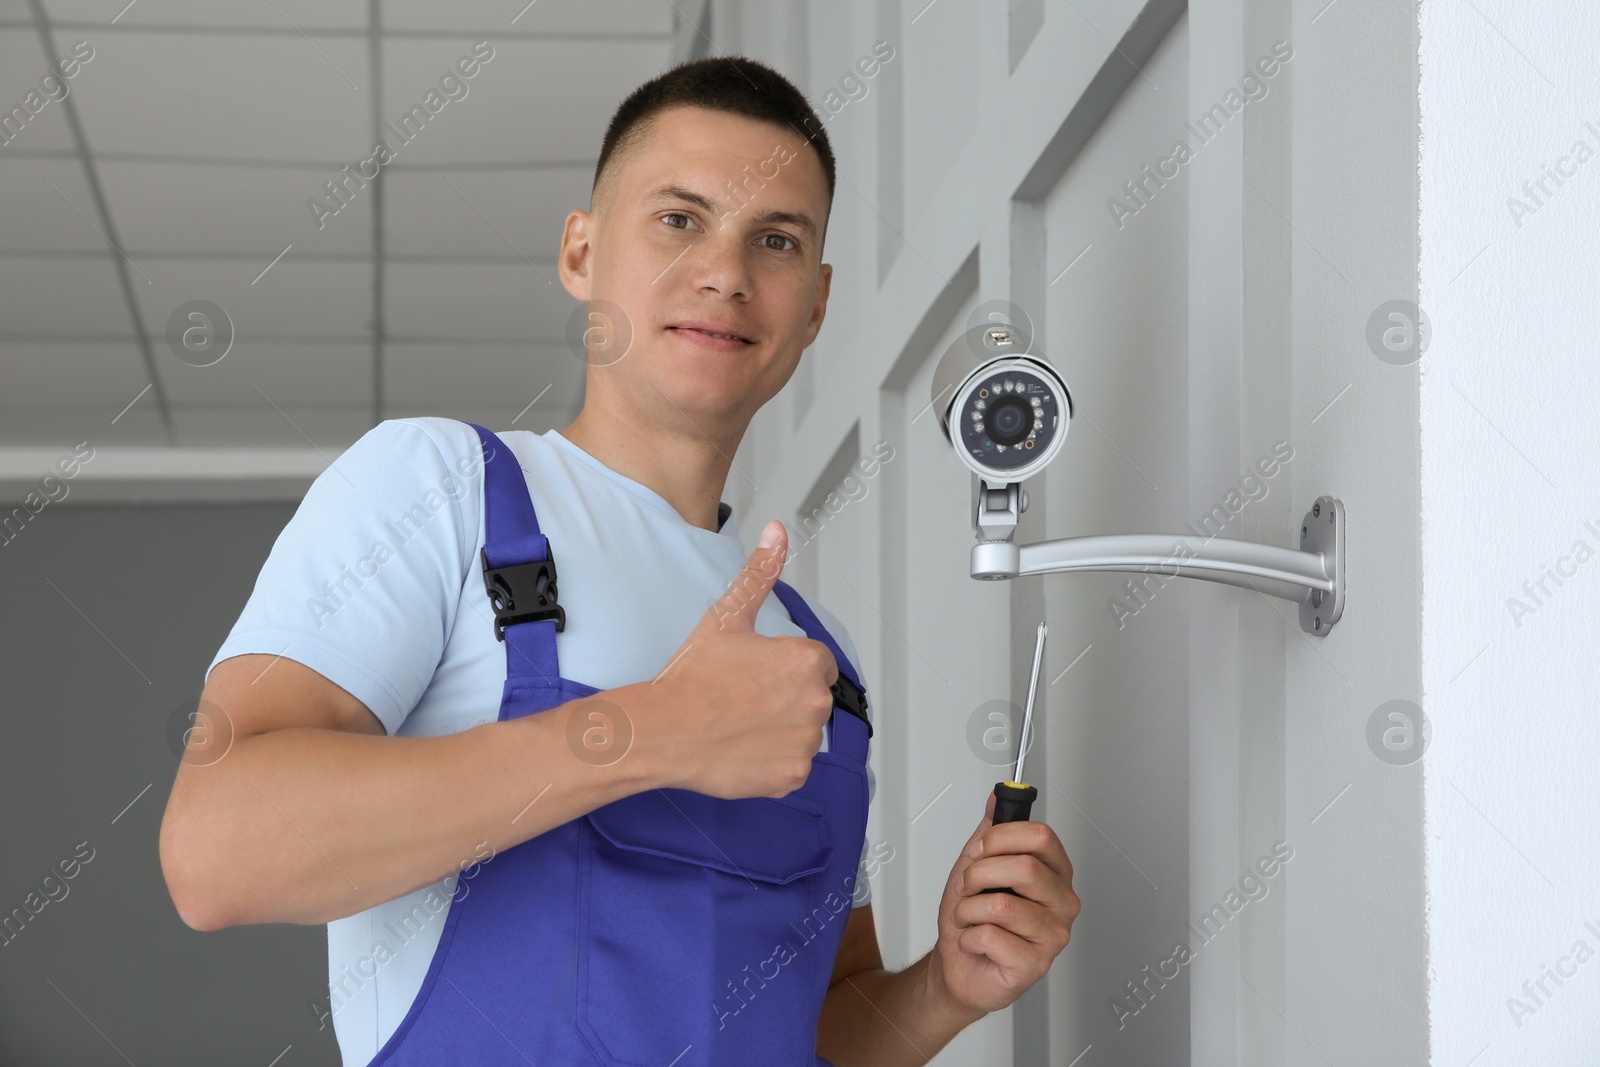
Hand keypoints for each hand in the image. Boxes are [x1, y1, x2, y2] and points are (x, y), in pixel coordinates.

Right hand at [616, 520, 837, 799]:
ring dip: (780, 730)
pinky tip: (742, 748)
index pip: (815, 663)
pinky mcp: (791, 776)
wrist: (662, 730)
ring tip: (739, 723)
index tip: (755, 674)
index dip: (784, 667)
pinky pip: (792, 767)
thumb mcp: (727, 616)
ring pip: (803, 733)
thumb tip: (777, 532)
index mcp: (805, 661)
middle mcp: (814, 703)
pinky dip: (772, 762)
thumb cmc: (691, 677)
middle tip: (743, 699)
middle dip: (785, 698)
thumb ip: (760, 573)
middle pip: (812, 698)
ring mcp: (804, 743)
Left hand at [927, 790, 1080, 1017]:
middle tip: (969, 889)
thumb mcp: (975, 866)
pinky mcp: (1035, 964)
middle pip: (1025, 867)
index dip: (1001, 838)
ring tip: (970, 919)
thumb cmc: (972, 919)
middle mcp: (1061, 902)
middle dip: (979, 875)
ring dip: (968, 910)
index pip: (1041, 836)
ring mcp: (1053, 935)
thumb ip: (990, 832)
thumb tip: (998, 798)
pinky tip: (975, 942)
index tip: (980, 850)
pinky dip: (968, 937)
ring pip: (1002, 905)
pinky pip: (990, 937)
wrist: (960, 966)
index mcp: (1053, 873)